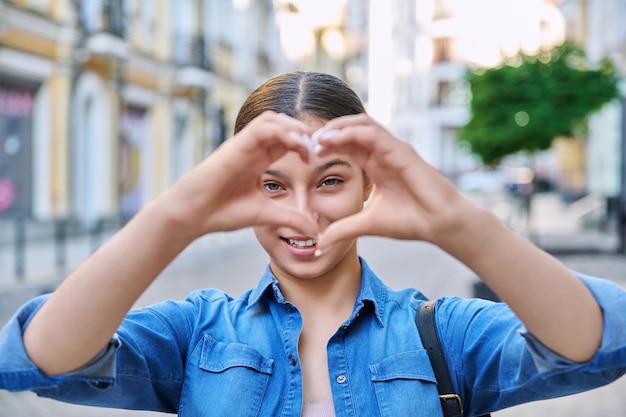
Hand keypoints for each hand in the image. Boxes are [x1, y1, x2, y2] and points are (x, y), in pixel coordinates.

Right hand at [162, 111, 319, 238]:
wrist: (193, 215)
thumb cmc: (223, 212)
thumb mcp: (266, 214)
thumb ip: (291, 218)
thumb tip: (315, 231)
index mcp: (260, 159)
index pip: (288, 139)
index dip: (306, 144)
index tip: (318, 160)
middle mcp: (253, 148)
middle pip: (283, 123)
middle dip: (304, 132)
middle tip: (319, 149)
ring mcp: (244, 145)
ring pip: (273, 119)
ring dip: (294, 128)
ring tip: (308, 146)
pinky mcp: (236, 145)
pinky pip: (262, 127)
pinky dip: (282, 131)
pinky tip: (296, 145)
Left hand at [314, 114, 469, 250]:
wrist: (441, 225)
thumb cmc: (412, 222)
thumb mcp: (368, 225)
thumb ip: (343, 230)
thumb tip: (319, 245)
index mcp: (376, 164)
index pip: (348, 144)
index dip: (327, 145)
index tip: (307, 154)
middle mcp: (384, 152)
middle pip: (352, 129)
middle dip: (328, 132)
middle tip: (306, 142)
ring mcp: (394, 149)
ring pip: (362, 124)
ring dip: (337, 128)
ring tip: (318, 138)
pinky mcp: (402, 151)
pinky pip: (373, 134)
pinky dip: (352, 132)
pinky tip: (334, 138)